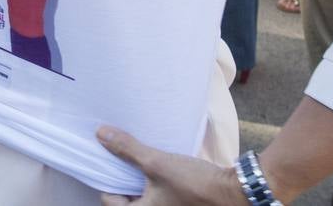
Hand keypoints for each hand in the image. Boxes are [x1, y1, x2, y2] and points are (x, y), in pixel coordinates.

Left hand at [96, 127, 244, 204]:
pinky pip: (158, 194)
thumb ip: (128, 149)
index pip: (111, 202)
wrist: (232, 191)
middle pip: (127, 201)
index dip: (107, 182)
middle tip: (121, 159)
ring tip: (138, 160)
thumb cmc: (193, 183)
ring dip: (138, 180)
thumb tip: (101, 134)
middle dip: (122, 180)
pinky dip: (153, 182)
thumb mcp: (156, 162)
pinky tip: (157, 165)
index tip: (109, 163)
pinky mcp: (179, 203)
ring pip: (143, 196)